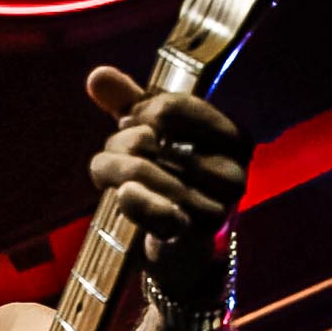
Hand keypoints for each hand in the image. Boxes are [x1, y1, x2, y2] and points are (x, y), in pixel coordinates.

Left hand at [86, 65, 249, 272]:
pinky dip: (131, 200)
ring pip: (140, 170)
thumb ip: (131, 105)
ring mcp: (216, 206)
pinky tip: (124, 196)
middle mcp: (233, 171)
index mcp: (234, 139)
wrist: (182, 256)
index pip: (170, 107)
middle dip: (118, 144)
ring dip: (111, 172)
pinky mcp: (193, 236)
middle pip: (147, 137)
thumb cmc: (172, 186)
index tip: (129, 125)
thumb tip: (97, 75)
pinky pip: (154, 207)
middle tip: (115, 159)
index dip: (137, 114)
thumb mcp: (156, 139)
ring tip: (112, 181)